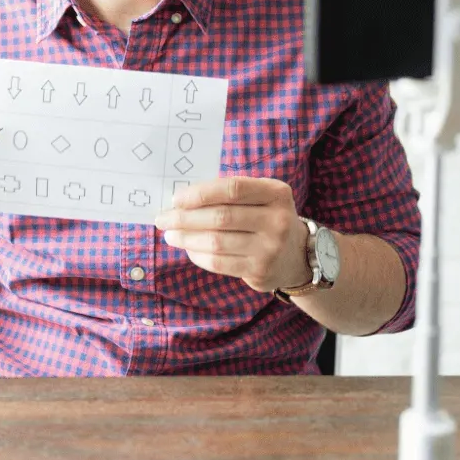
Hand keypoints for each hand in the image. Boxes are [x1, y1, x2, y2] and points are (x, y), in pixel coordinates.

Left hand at [154, 177, 309, 293]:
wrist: (297, 255)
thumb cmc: (267, 218)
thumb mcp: (261, 197)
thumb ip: (231, 193)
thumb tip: (184, 199)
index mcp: (276, 193)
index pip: (232, 189)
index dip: (201, 193)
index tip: (176, 198)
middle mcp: (277, 220)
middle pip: (221, 217)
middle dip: (185, 218)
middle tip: (163, 218)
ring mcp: (270, 248)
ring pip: (216, 242)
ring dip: (187, 238)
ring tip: (171, 235)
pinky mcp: (260, 271)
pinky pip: (219, 263)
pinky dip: (198, 255)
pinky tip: (188, 249)